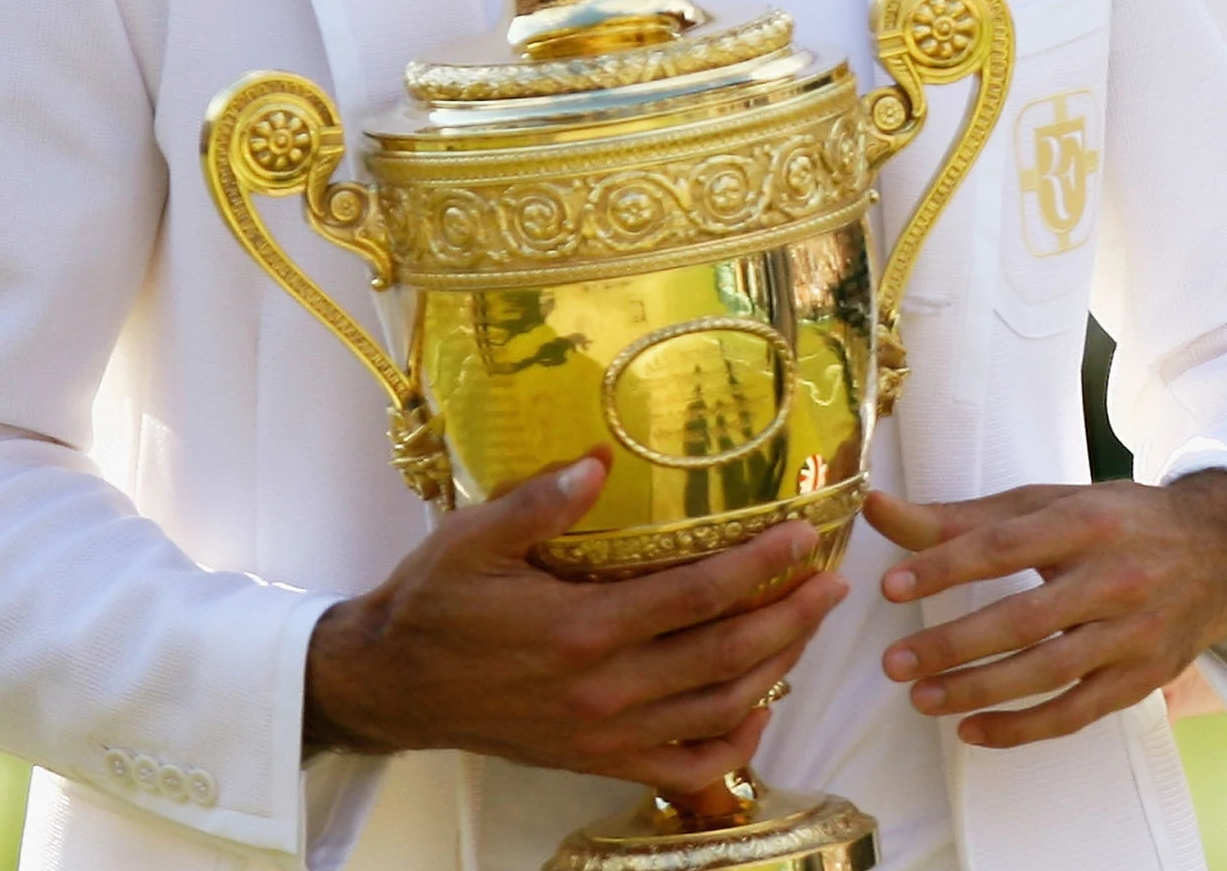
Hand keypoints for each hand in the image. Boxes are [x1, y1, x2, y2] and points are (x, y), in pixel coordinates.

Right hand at [306, 453, 847, 790]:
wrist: (392, 685)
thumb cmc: (434, 604)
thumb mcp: (472, 539)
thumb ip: (540, 502)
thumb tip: (600, 460)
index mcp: (582, 628)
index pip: (697, 595)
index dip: (760, 565)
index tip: (804, 537)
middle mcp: (605, 688)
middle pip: (727, 656)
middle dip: (791, 617)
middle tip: (834, 583)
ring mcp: (605, 733)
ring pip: (719, 709)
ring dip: (776, 670)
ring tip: (807, 627)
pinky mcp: (598, 761)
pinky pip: (686, 766)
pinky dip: (734, 745)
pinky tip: (758, 710)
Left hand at [866, 473, 1226, 747]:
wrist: (1220, 552)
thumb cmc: (1119, 522)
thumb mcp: (1050, 504)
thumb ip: (963, 517)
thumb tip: (879, 510)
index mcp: (1085, 522)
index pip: (1005, 547)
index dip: (945, 568)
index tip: (892, 587)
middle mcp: (1114, 578)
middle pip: (1024, 618)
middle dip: (954, 645)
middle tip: (895, 663)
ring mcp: (1132, 633)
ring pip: (1048, 672)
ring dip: (979, 690)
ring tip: (922, 698)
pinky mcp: (1141, 678)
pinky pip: (1076, 713)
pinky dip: (1023, 728)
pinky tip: (973, 731)